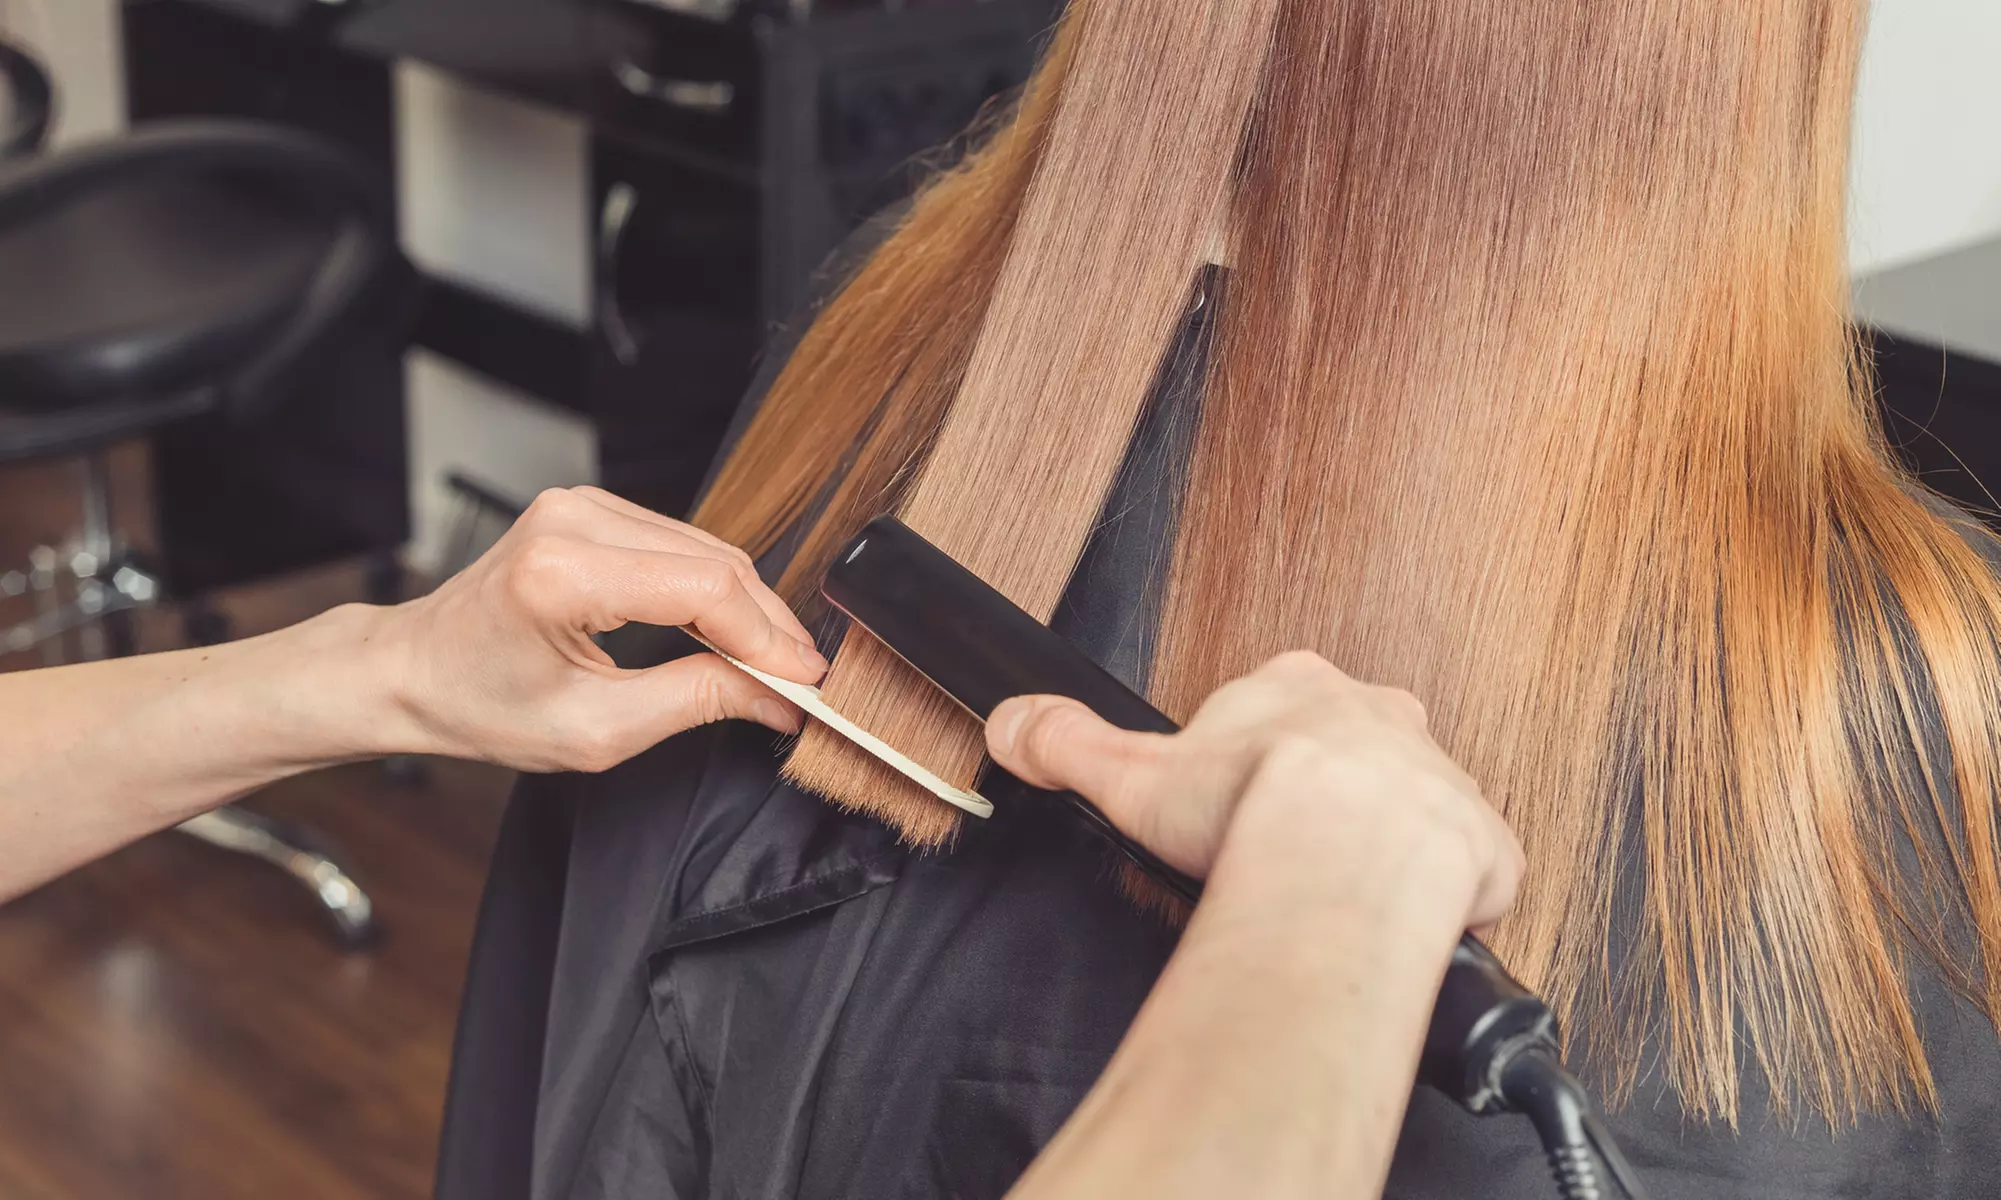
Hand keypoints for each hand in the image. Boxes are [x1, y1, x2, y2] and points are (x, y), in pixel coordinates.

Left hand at [370, 486, 824, 772]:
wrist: (412, 670)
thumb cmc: (480, 705)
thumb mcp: (594, 730)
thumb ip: (694, 703)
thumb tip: (775, 695)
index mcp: (562, 574)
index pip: (704, 590)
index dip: (766, 638)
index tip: (806, 681)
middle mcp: (572, 521)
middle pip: (715, 561)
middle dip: (767, 624)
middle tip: (803, 679)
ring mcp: (580, 505)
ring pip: (707, 547)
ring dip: (749, 605)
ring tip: (777, 661)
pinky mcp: (589, 508)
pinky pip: (679, 541)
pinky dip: (716, 586)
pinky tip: (734, 630)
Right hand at [985, 651, 1522, 927]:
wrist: (1346, 849)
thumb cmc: (1252, 805)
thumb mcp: (1130, 770)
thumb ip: (1066, 742)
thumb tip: (1012, 723)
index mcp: (1299, 691)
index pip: (1277, 713)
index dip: (1252, 762)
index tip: (1235, 804)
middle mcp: (1379, 719)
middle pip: (1353, 753)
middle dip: (1324, 799)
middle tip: (1285, 854)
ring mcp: (1438, 776)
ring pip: (1414, 808)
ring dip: (1384, 848)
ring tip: (1339, 900)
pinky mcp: (1482, 842)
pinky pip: (1467, 871)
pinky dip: (1441, 902)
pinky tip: (1398, 929)